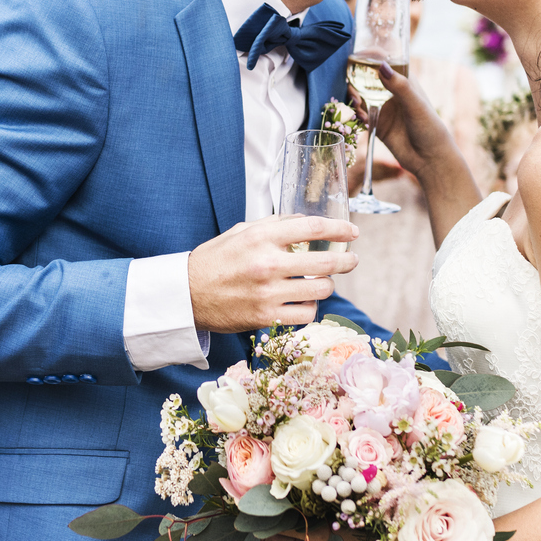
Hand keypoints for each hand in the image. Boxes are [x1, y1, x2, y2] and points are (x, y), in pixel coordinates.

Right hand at [187, 215, 357, 332]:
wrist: (187, 295)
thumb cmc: (215, 260)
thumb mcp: (241, 232)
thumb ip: (273, 226)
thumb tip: (305, 223)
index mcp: (261, 237)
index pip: (313, 228)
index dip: (339, 229)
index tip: (352, 232)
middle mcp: (268, 264)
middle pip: (325, 262)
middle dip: (347, 261)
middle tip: (352, 260)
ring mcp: (268, 293)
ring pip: (320, 290)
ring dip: (327, 285)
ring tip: (322, 282)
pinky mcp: (266, 317)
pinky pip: (306, 314)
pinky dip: (310, 308)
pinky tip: (304, 302)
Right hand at [352, 62, 451, 178]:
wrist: (429, 160)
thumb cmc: (430, 128)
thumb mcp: (415, 105)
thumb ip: (399, 86)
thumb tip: (381, 64)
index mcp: (404, 82)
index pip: (385, 63)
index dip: (371, 57)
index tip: (358, 56)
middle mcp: (391, 93)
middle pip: (367, 78)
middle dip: (356, 79)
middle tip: (353, 88)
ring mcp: (383, 108)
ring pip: (361, 96)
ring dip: (354, 97)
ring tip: (357, 104)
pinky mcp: (377, 124)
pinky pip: (360, 114)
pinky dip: (356, 114)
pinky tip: (362, 119)